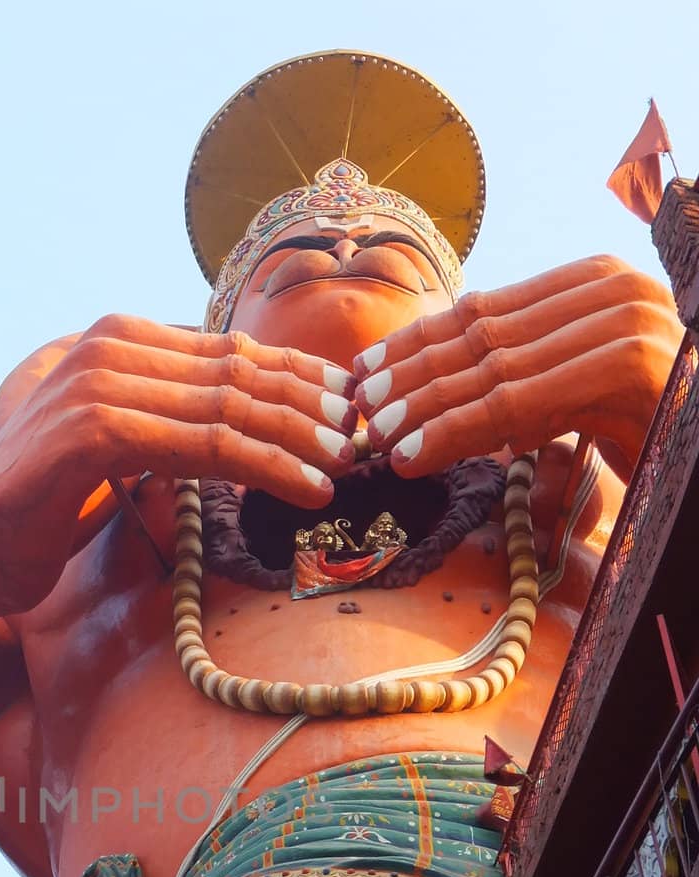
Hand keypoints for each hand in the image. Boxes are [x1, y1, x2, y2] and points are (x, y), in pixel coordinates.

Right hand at [0, 315, 358, 615]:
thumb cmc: (39, 511)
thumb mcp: (115, 453)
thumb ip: (168, 422)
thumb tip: (239, 427)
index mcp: (119, 341)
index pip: (230, 352)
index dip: (298, 379)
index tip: (351, 410)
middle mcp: (111, 346)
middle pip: (238, 371)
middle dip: (311, 404)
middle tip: (365, 436)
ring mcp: (100, 383)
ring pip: (229, 406)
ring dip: (301, 436)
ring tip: (347, 463)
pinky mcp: (95, 431)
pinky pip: (205, 446)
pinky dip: (265, 467)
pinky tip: (307, 488)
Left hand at [350, 257, 680, 480]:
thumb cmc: (656, 430)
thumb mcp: (584, 395)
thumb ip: (528, 379)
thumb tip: (447, 392)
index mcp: (597, 284)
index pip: (487, 309)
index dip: (419, 341)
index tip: (366, 371)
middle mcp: (611, 291)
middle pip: (482, 334)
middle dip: (411, 373)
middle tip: (359, 407)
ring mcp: (621, 325)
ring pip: (492, 368)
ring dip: (422, 406)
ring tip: (377, 435)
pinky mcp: (625, 370)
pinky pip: (516, 404)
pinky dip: (456, 431)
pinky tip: (414, 453)